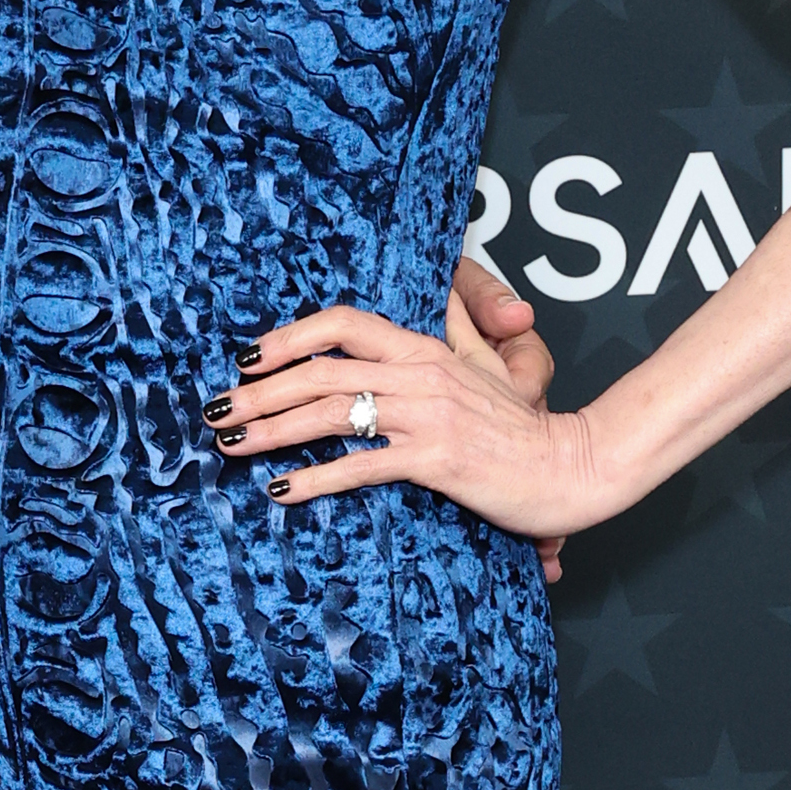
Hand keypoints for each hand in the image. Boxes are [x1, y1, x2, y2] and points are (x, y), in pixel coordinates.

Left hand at [209, 288, 608, 570]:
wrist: (573, 468)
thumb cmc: (526, 427)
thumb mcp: (490, 365)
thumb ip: (457, 332)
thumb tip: (438, 299)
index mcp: (425, 349)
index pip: (344, 323)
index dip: (288, 338)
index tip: (248, 360)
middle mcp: (421, 374)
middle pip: (320, 369)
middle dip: (259, 392)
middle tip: (217, 412)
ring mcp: (427, 415)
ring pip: (329, 412)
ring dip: (270, 431)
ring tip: (231, 447)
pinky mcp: (435, 458)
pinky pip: (360, 464)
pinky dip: (314, 477)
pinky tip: (280, 490)